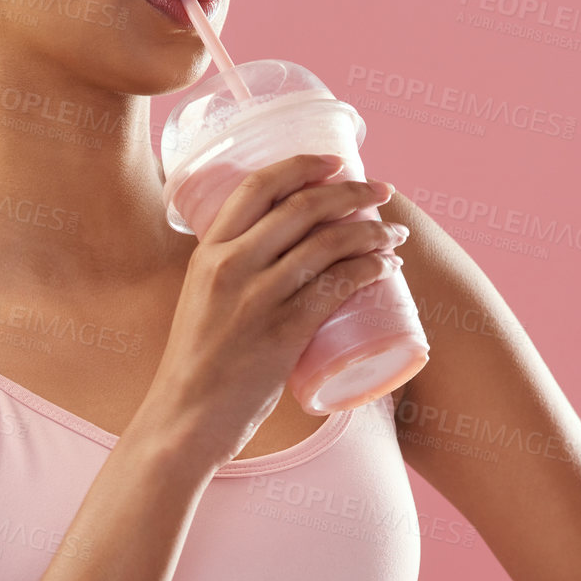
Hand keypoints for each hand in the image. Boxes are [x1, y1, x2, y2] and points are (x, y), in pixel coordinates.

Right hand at [143, 153, 407, 470]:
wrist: (184, 419)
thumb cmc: (196, 365)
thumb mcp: (201, 300)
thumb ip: (232, 273)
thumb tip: (280, 253)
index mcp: (207, 252)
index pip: (257, 186)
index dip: (302, 165)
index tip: (336, 161)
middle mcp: (231, 266)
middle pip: (303, 207)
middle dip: (353, 191)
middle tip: (382, 192)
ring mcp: (258, 299)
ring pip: (329, 244)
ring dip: (373, 231)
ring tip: (396, 234)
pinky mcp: (283, 333)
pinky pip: (338, 286)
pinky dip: (370, 269)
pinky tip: (386, 267)